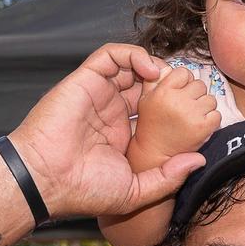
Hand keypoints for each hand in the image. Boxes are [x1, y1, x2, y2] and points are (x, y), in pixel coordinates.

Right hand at [6, 44, 204, 218]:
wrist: (46, 180)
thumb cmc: (84, 190)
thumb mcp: (136, 191)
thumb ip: (169, 177)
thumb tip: (199, 161)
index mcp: (121, 134)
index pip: (151, 110)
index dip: (171, 105)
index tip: (190, 108)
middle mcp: (110, 111)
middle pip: (143, 84)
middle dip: (165, 82)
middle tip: (184, 86)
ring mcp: (97, 94)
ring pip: (129, 65)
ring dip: (152, 65)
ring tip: (168, 77)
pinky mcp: (84, 79)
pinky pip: (110, 55)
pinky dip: (132, 54)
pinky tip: (150, 70)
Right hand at [132, 66, 220, 160]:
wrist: (156, 152)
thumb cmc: (151, 124)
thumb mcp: (145, 99)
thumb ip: (155, 80)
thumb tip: (166, 67)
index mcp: (163, 91)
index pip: (184, 72)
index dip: (184, 81)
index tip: (180, 92)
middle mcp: (178, 101)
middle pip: (200, 84)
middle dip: (195, 94)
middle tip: (186, 107)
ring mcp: (192, 114)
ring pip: (210, 99)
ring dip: (205, 107)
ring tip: (193, 116)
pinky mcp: (203, 127)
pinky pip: (217, 115)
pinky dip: (212, 120)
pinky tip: (200, 124)